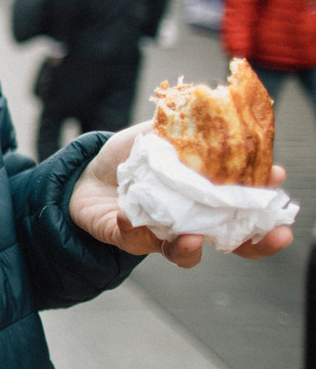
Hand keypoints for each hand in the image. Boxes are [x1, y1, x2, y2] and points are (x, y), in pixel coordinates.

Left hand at [67, 121, 294, 267]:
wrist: (88, 170)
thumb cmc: (135, 155)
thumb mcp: (163, 134)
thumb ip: (192, 130)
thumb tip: (221, 115)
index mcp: (208, 199)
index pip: (248, 212)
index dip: (269, 210)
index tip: (281, 192)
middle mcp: (192, 222)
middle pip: (234, 243)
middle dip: (257, 243)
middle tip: (276, 236)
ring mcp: (161, 233)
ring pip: (184, 253)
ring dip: (190, 248)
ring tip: (192, 237)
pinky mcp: (128, 238)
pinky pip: (134, 241)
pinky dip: (132, 229)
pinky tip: (126, 215)